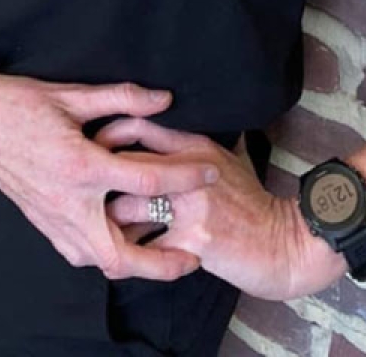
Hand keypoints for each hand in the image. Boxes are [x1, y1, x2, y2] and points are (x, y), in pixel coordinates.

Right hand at [0, 66, 219, 281]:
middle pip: (123, 254)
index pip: (146, 181)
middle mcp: (68, 202)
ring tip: (162, 253)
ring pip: (99, 262)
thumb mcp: (73, 94)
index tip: (211, 172)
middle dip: (162, 264)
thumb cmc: (19, 102)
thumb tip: (164, 99)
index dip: (185, 177)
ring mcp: (52, 218)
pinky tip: (120, 240)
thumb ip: (122, 98)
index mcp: (81, 167)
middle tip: (193, 257)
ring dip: (133, 263)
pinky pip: (78, 253)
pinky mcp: (41, 221)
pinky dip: (103, 254)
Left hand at [96, 118, 346, 299]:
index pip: (140, 126)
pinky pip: (144, 246)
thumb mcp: (232, 159)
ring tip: (99, 224)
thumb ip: (203, 140)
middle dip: (97, 179)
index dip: (110, 133)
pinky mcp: (191, 241)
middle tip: (84, 188)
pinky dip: (128, 252)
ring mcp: (191, 206)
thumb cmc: (253, 203)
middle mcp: (190, 171)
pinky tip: (121, 254)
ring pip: (126, 207)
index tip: (93, 144)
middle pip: (125, 165)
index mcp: (196, 146)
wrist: (281, 243)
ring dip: (108, 219)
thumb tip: (192, 111)